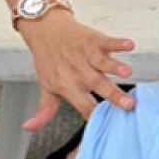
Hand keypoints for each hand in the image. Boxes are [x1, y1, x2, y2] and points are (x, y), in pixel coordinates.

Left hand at [18, 13, 135, 130]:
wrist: (45, 30)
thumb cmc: (49, 61)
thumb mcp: (46, 87)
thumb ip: (44, 110)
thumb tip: (29, 127)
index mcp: (69, 87)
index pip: (85, 106)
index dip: (98, 116)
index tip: (113, 125)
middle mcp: (79, 72)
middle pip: (98, 85)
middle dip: (114, 95)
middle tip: (128, 104)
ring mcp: (87, 56)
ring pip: (103, 63)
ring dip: (115, 67)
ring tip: (127, 73)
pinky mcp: (94, 40)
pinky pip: (108, 42)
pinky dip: (118, 43)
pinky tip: (128, 45)